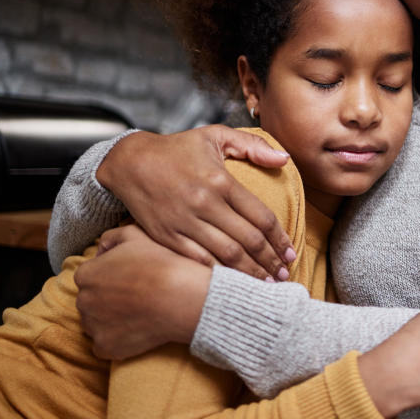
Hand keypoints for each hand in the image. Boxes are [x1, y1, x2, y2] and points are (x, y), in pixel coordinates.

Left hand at [74, 224, 211, 358]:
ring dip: (111, 320)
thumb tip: (101, 248)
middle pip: (91, 301)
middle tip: (136, 296)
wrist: (180, 296)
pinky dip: (118, 340)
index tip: (131, 278)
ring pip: (96, 323)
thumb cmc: (161, 263)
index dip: (111, 277)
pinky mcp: (106, 347)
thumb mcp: (136, 235)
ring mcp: (93, 326)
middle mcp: (83, 301)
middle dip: (107, 299)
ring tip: (139, 312)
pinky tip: (138, 329)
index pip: (90, 277)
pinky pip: (105, 345)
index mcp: (86, 274)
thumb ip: (112, 237)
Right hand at [96, 126, 294, 279]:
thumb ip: (253, 145)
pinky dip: (218, 274)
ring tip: (266, 283)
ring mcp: (185, 222)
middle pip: (248, 240)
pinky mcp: (166, 236)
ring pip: (226, 255)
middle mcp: (205, 204)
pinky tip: (233, 281)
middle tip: (285, 274)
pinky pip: (198, 261)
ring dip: (250, 272)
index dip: (280, 238)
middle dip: (270, 261)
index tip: (291, 252)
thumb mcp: (216, 136)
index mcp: (221, 181)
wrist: (129, 162)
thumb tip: (285, 160)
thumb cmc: (176, 149)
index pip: (261, 216)